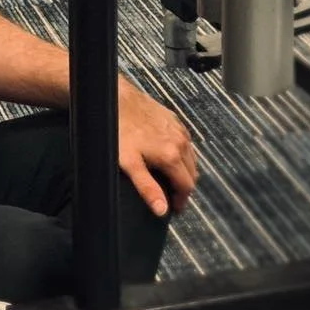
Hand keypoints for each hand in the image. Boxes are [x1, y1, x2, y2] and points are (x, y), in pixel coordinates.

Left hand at [118, 80, 197, 216]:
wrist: (117, 99)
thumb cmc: (119, 131)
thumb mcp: (130, 163)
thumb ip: (147, 187)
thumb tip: (162, 209)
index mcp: (172, 156)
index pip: (187, 186)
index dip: (181, 200)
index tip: (175, 208)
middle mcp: (181, 142)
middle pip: (192, 172)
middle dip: (185, 187)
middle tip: (173, 195)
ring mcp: (179, 129)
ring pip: (191, 156)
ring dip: (185, 170)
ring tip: (172, 178)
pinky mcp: (173, 118)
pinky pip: (185, 141)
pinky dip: (182, 152)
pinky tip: (170, 154)